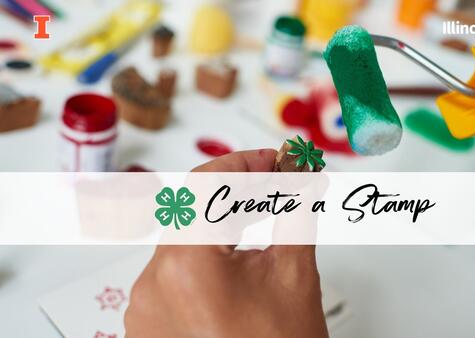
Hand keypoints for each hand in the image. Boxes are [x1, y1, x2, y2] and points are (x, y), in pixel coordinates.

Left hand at [125, 150, 328, 337]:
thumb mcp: (295, 275)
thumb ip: (297, 212)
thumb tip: (302, 176)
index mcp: (186, 267)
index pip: (205, 185)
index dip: (243, 163)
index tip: (274, 161)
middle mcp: (152, 285)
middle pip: (195, 212)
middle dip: (239, 192)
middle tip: (279, 182)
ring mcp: (145, 308)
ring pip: (185, 240)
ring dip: (224, 221)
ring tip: (265, 213)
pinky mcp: (148, 323)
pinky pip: (175, 271)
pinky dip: (207, 253)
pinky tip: (238, 250)